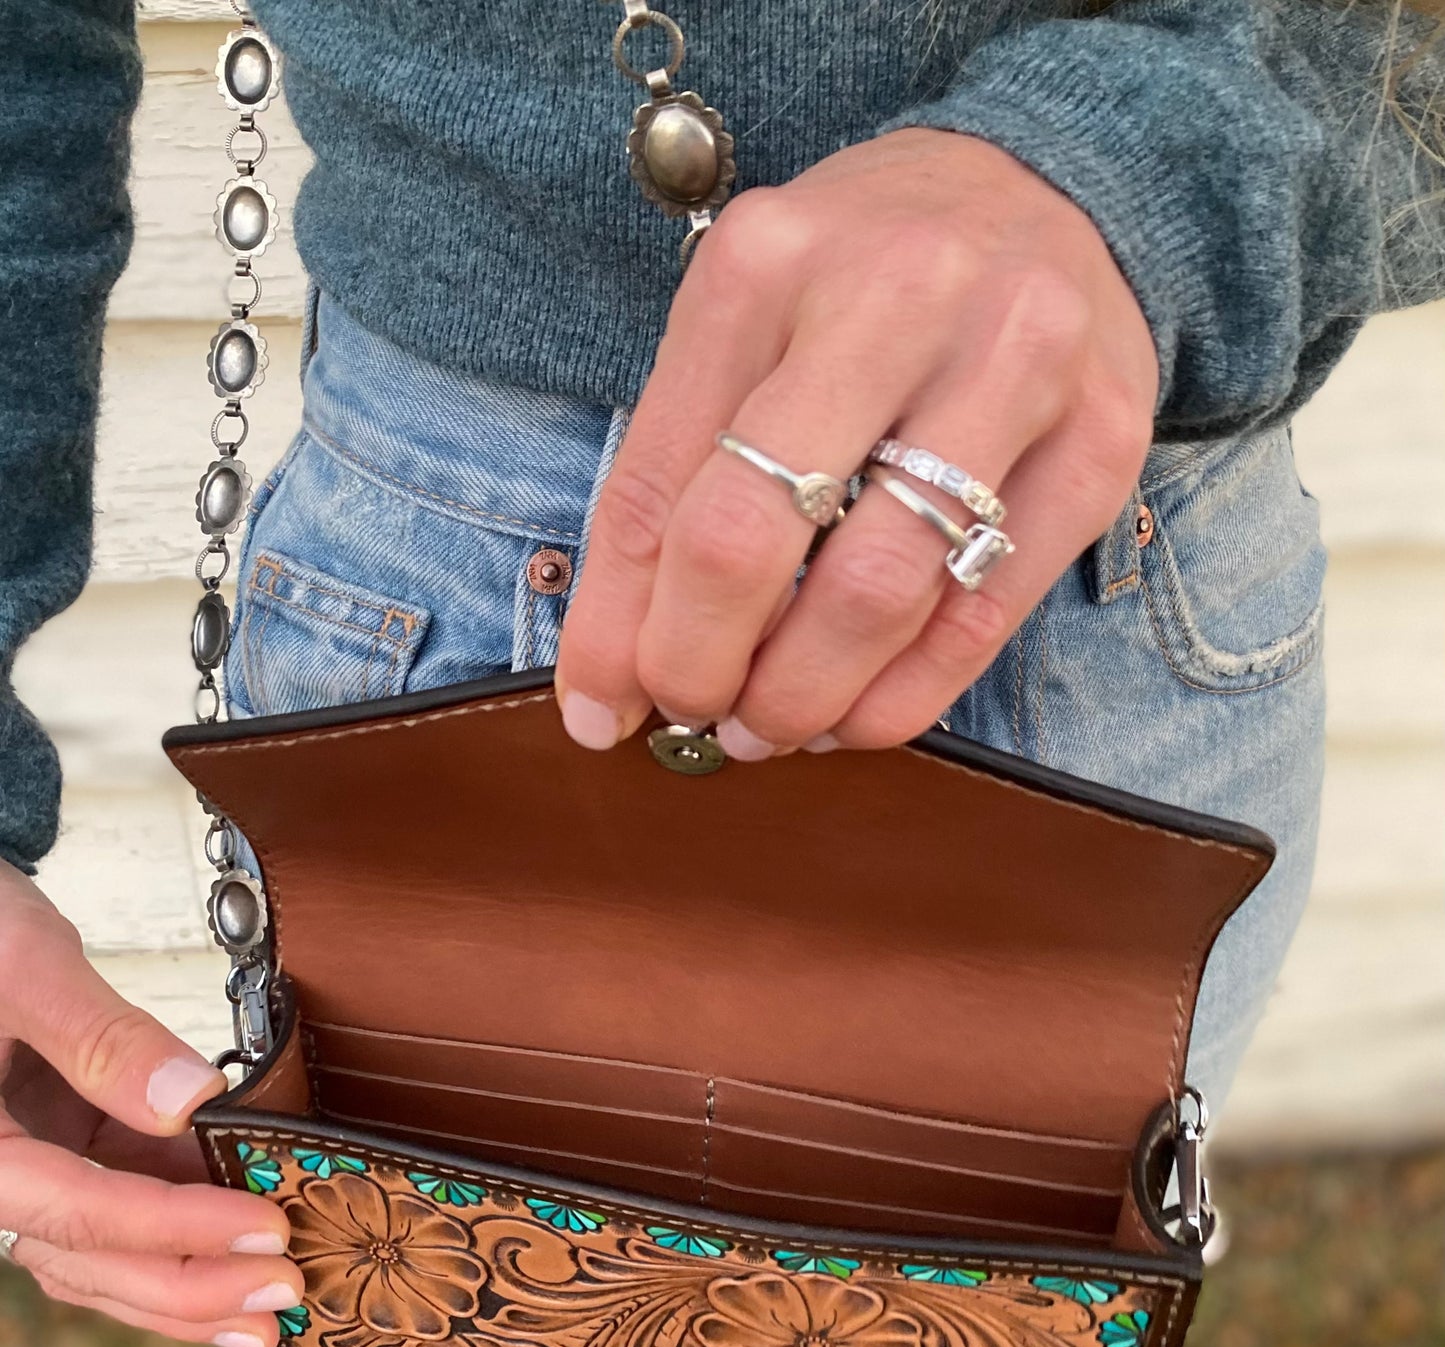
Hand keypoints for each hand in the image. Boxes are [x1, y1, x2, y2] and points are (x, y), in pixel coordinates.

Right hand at [0, 860, 301, 1346]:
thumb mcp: (24, 964)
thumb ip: (99, 1036)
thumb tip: (189, 1100)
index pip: (80, 1209)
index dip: (177, 1229)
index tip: (265, 1230)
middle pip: (88, 1258)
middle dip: (191, 1285)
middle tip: (287, 1293)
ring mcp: (24, 1170)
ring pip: (99, 1256)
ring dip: (186, 1284)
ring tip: (272, 1307)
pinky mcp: (54, 1154)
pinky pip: (111, 1212)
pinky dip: (174, 1235)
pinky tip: (240, 1245)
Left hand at [556, 129, 1156, 754]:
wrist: (1052, 190)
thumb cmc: (862, 282)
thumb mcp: (745, 332)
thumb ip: (670, 485)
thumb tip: (609, 683)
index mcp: (767, 262)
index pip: (660, 486)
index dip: (618, 627)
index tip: (602, 710)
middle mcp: (893, 298)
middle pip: (751, 539)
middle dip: (701, 665)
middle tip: (696, 715)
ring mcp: (1012, 366)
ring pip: (874, 595)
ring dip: (801, 698)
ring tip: (770, 725)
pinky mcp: (1100, 443)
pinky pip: (980, 618)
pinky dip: (898, 699)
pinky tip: (856, 715)